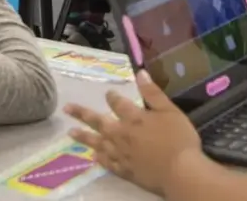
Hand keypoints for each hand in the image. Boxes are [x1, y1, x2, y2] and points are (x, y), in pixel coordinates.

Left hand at [66, 71, 201, 194]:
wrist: (180, 172)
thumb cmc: (179, 139)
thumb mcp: (170, 110)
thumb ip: (153, 93)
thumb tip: (140, 73)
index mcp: (134, 118)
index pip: (118, 103)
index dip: (112, 97)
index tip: (107, 93)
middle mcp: (122, 134)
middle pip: (98, 121)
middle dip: (82, 113)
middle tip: (67, 108)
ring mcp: (120, 154)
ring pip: (97, 143)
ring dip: (83, 136)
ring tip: (70, 132)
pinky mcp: (124, 170)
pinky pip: (106, 163)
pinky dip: (99, 158)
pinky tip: (93, 156)